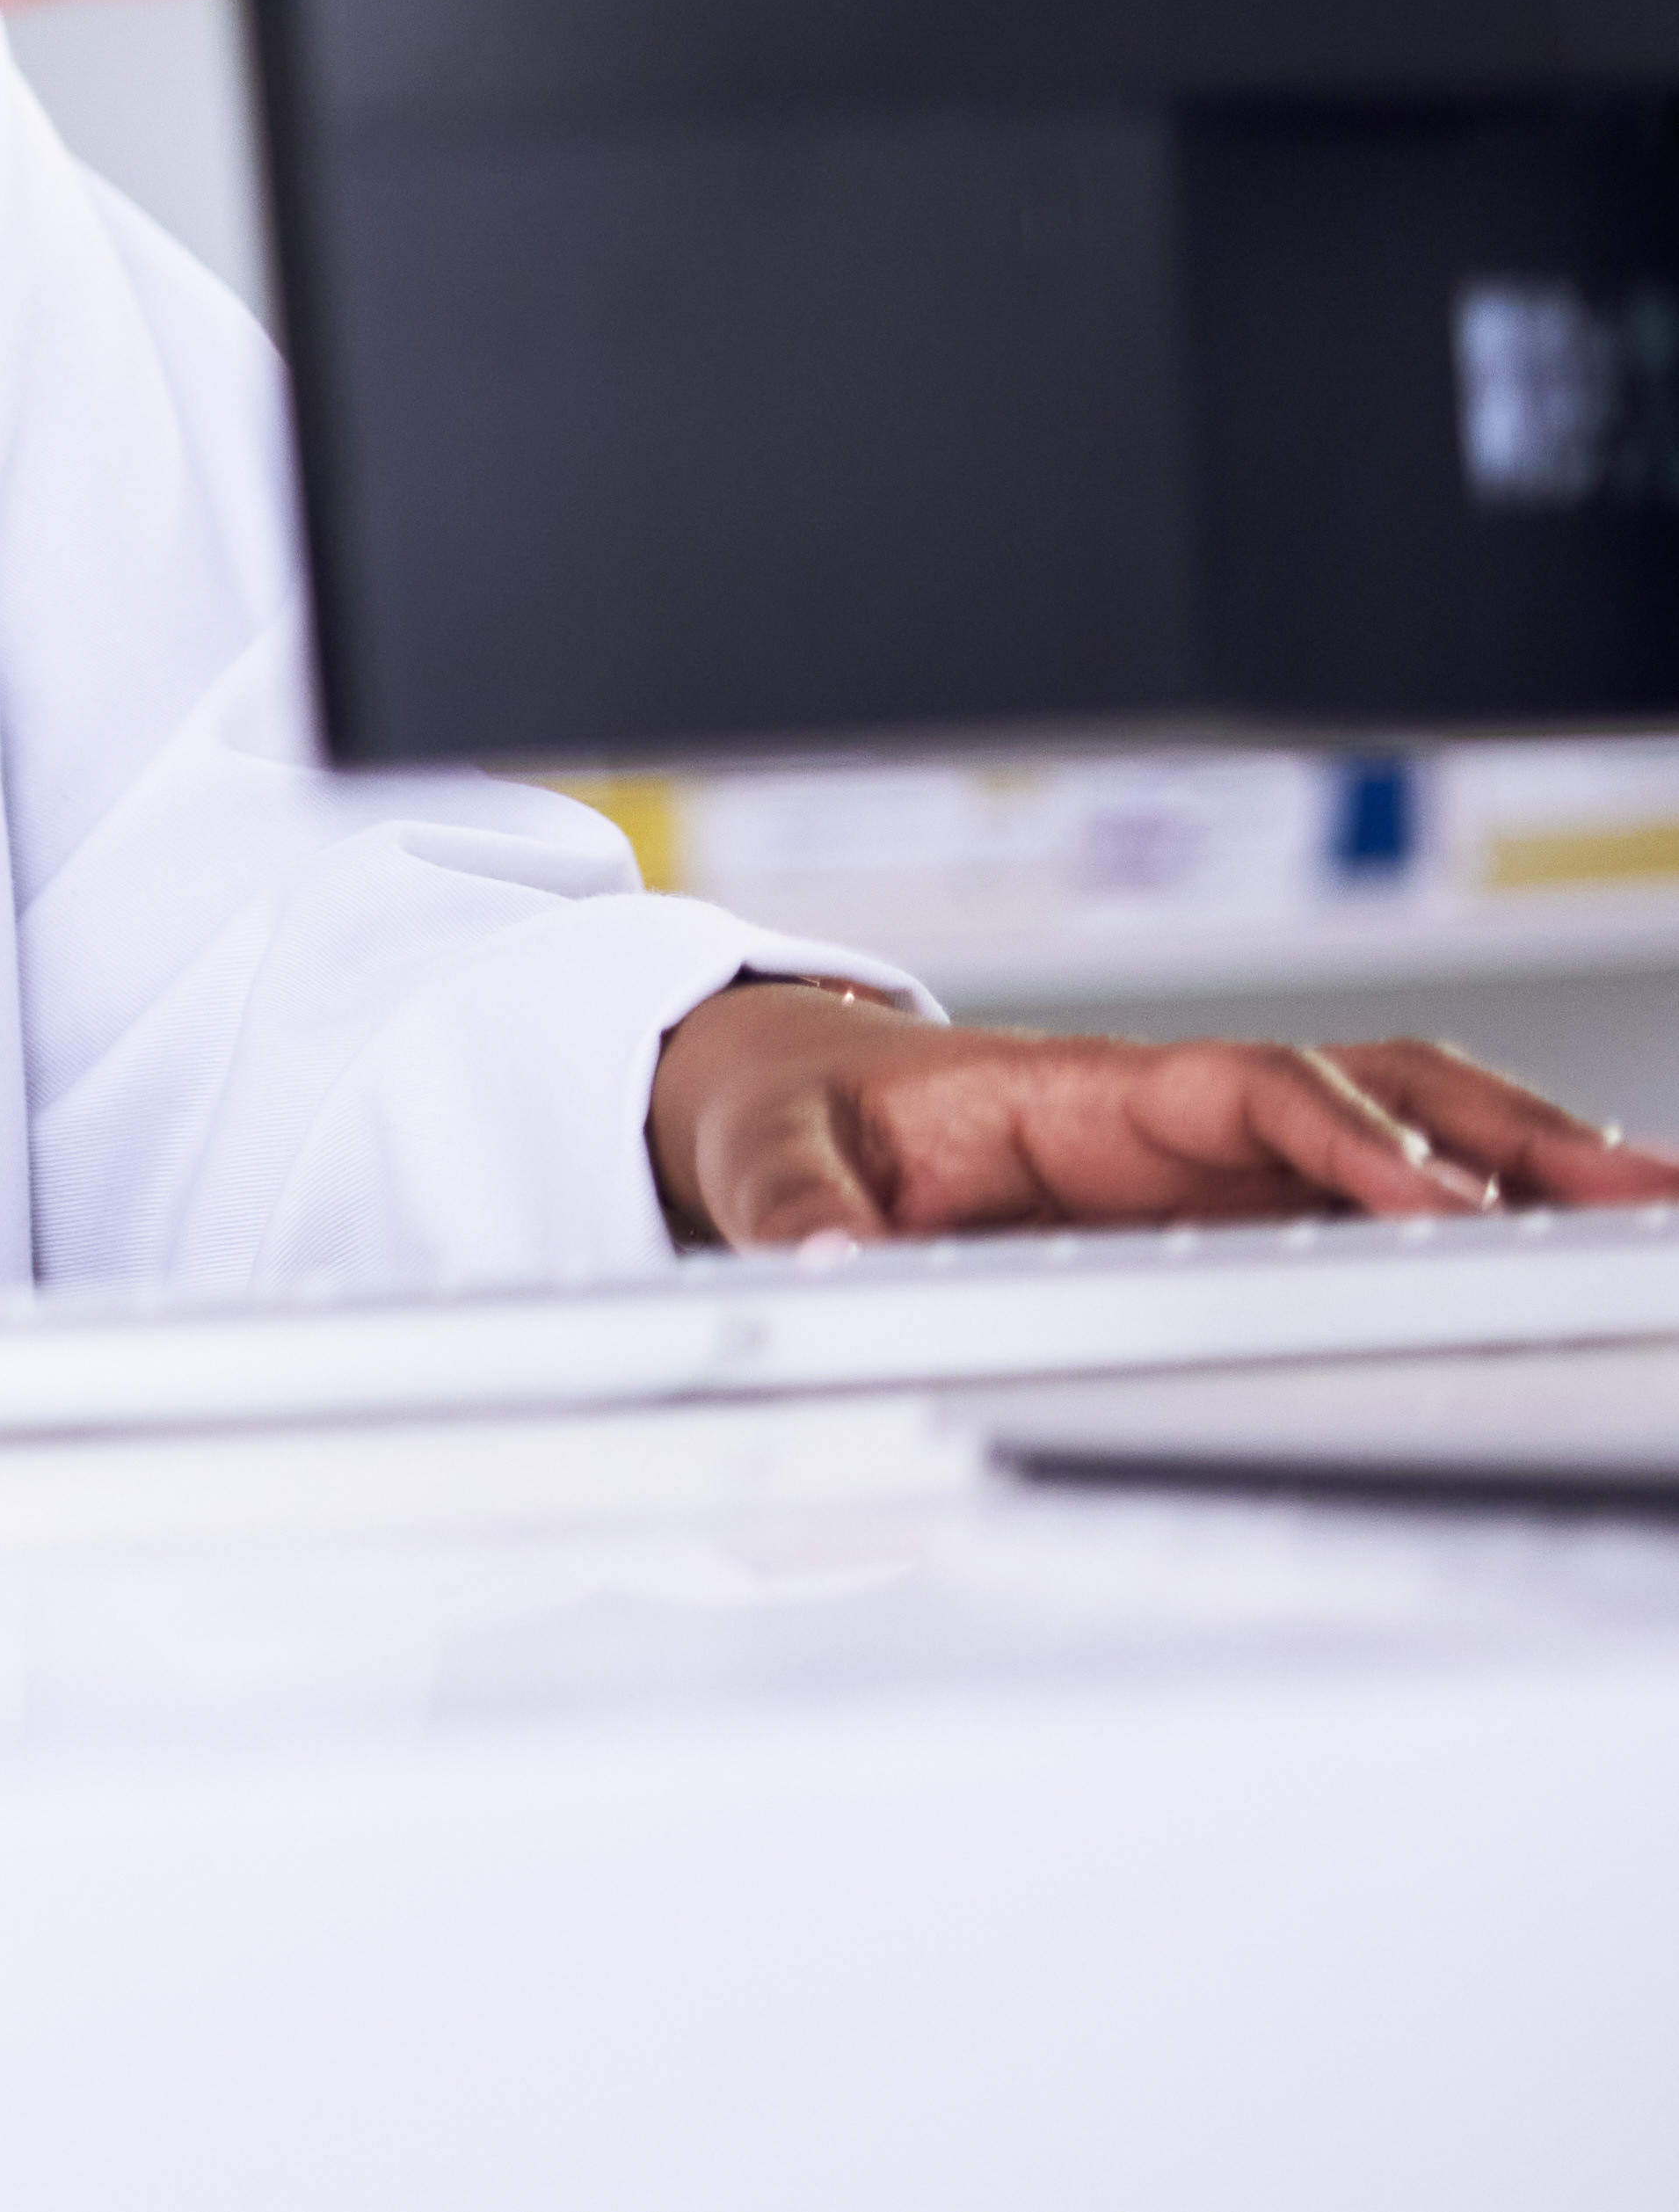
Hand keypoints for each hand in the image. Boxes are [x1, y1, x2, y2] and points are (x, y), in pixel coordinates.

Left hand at [647, 981, 1678, 1247]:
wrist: (780, 1093)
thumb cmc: (790, 1113)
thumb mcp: (762, 1156)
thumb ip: (794, 1210)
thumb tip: (820, 1263)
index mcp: (1082, 1090)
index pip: (1254, 1094)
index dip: (1348, 1143)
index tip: (1430, 1202)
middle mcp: (1177, 1114)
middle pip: (1383, 1096)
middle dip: (1514, 1140)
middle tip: (1638, 1200)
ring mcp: (1220, 1159)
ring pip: (1415, 1138)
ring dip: (1537, 1166)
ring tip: (1655, 1215)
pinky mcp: (1233, 1205)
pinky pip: (1383, 1195)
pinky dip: (1490, 1210)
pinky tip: (1577, 1246)